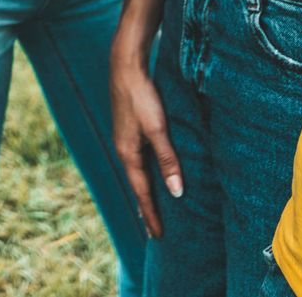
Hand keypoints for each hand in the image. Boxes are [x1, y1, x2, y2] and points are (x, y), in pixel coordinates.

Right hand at [110, 38, 181, 236]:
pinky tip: (154, 173)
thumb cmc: (141, 96)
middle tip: (155, 231)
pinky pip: (141, 160)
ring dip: (147, 191)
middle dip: (146, 208)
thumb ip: (168, 159)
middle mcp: (125, 149)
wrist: (126, 65)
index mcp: (128, 153)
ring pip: (139, 173)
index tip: (158, 236)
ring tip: (154, 208)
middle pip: (138, 185)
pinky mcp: (132, 128)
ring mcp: (127, 139)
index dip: (151, 214)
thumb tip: (176, 191)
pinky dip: (148, 174)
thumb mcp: (158, 128)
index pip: (142, 192)